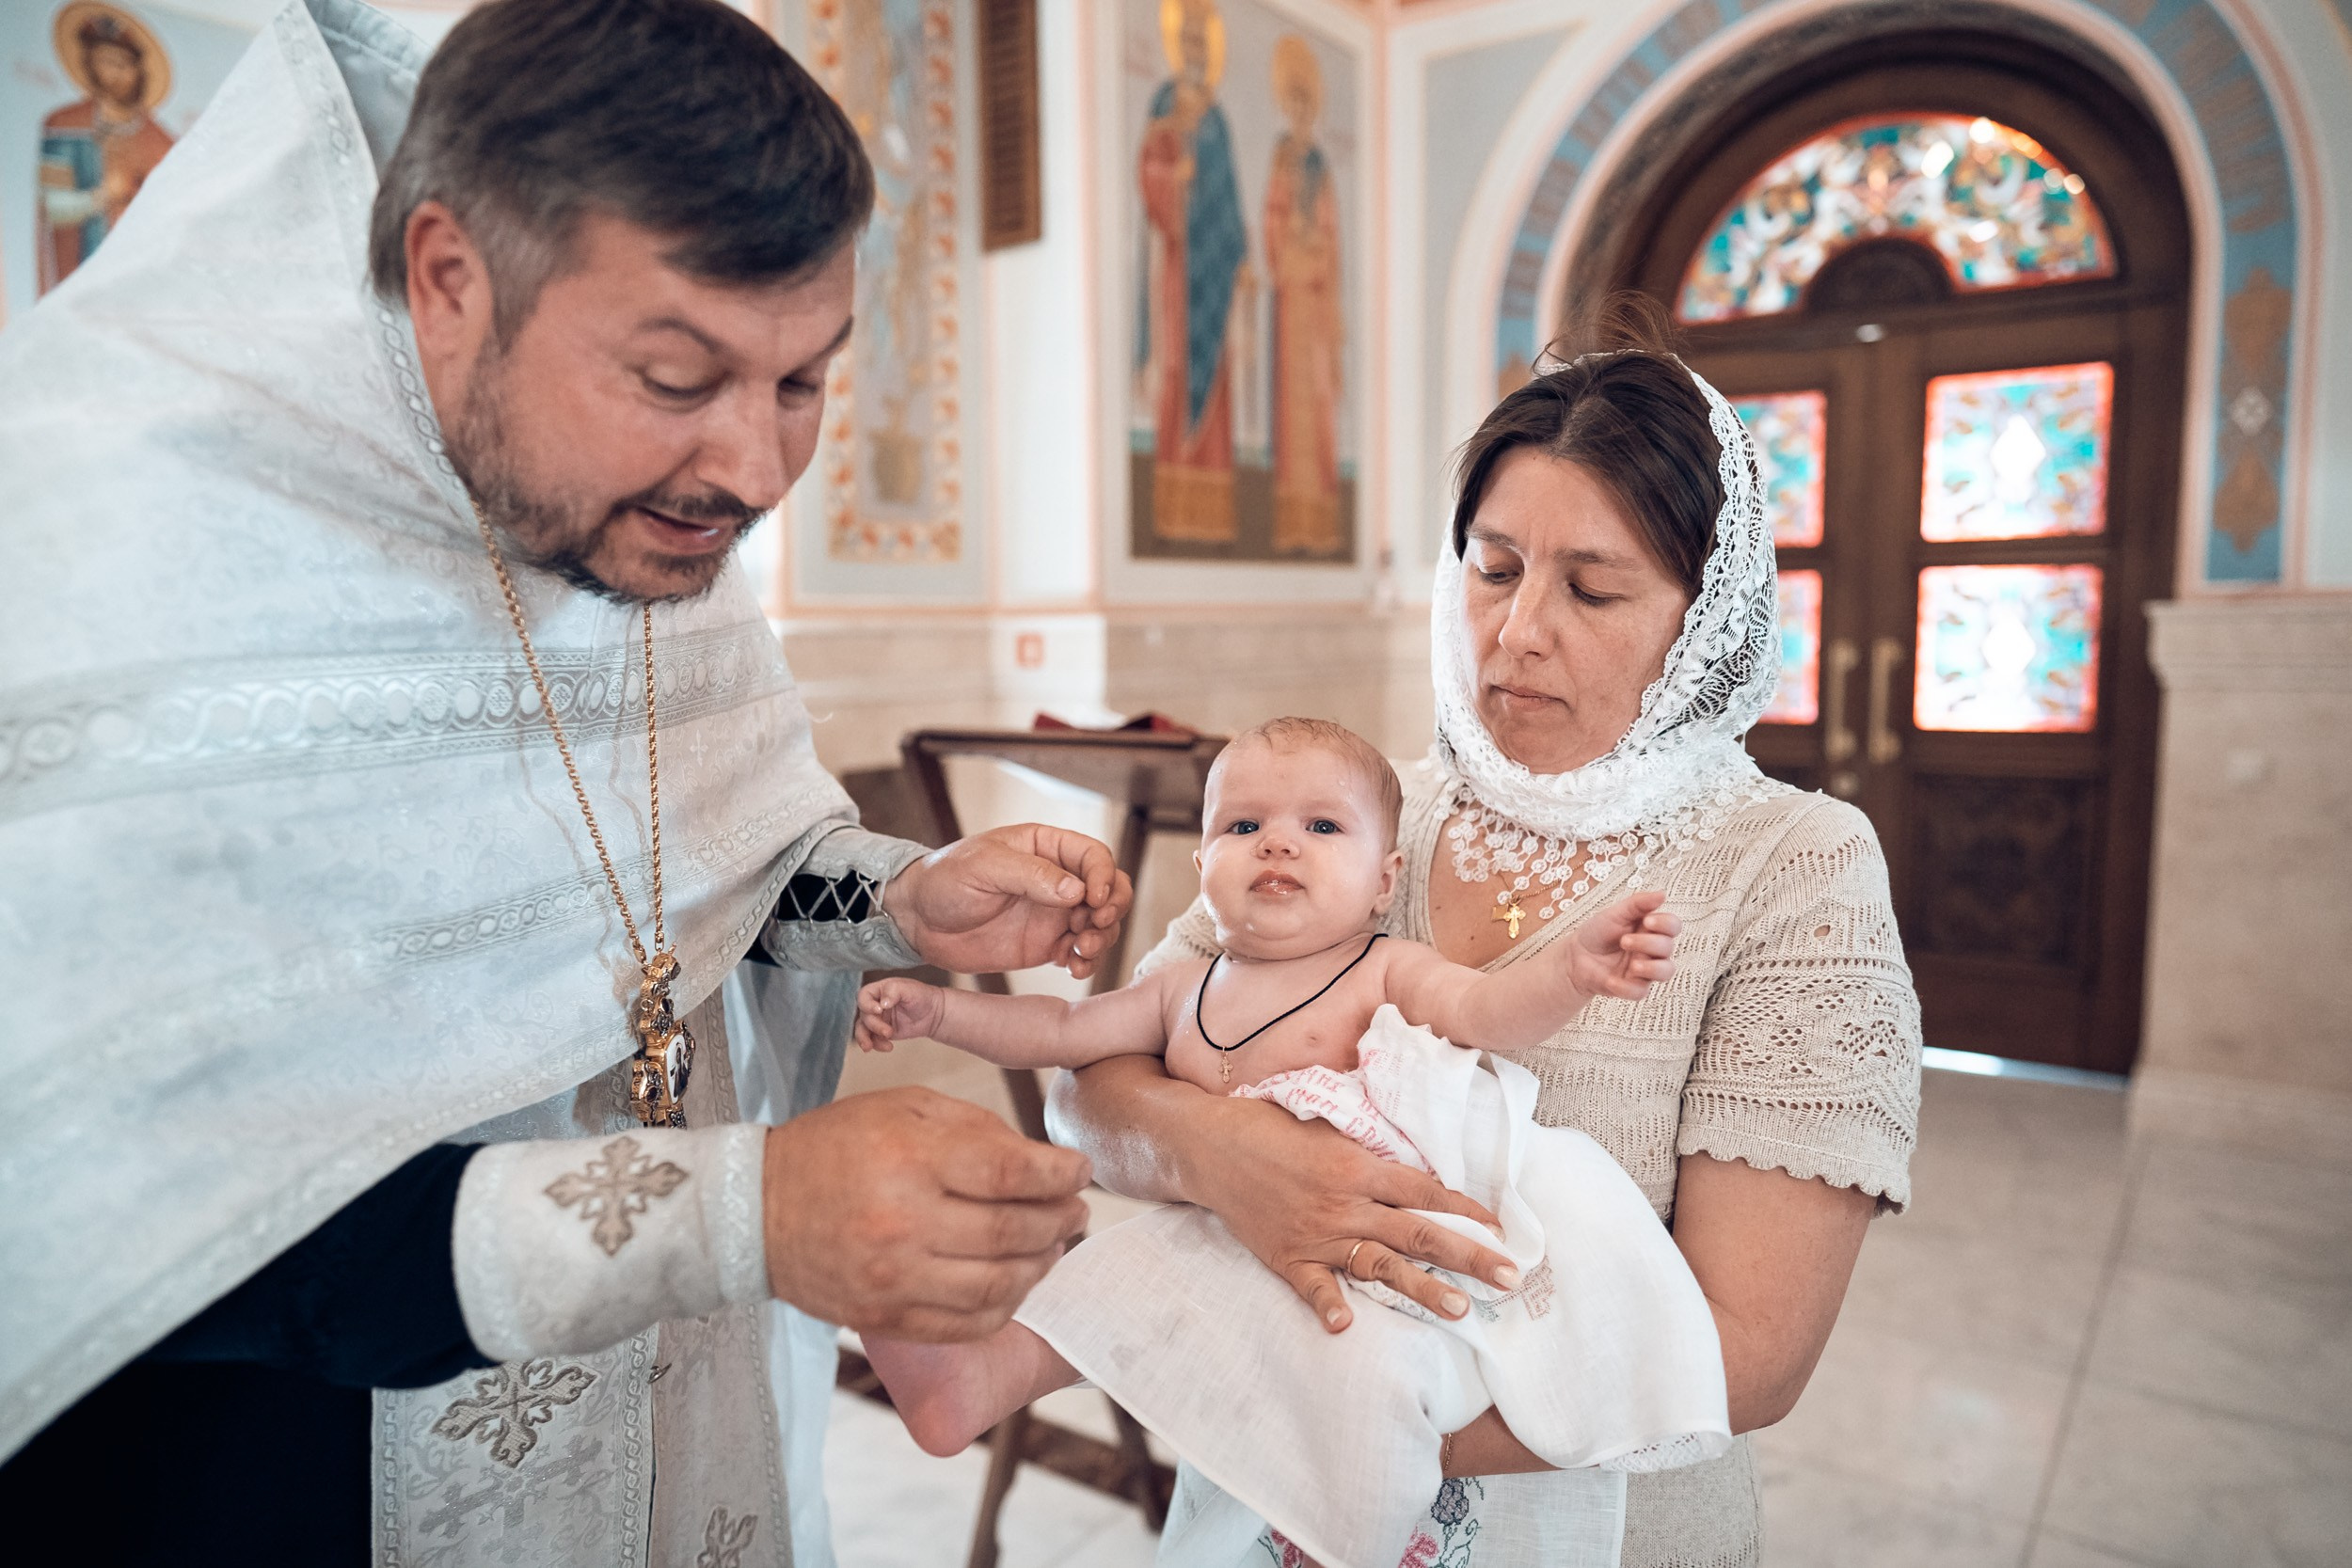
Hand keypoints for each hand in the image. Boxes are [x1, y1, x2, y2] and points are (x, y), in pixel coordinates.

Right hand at [762, 1088, 1092, 1340]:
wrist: (754, 1210)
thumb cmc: (838, 1146)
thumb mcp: (904, 1107)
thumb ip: (977, 1129)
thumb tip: (1043, 1164)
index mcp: (912, 1158)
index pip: (1012, 1174)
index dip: (1060, 1175)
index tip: (1079, 1171)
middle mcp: (904, 1223)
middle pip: (1013, 1234)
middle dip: (1061, 1221)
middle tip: (1076, 1211)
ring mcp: (895, 1279)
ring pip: (999, 1287)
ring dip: (1041, 1266)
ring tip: (1052, 1245)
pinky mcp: (886, 1318)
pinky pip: (967, 1325)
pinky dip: (1004, 1305)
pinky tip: (1015, 1281)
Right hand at [855, 977, 945, 1052]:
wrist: (934, 1014)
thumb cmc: (921, 996)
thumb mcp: (909, 989)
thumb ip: (893, 991)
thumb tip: (882, 1003)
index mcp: (879, 990)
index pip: (863, 996)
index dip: (867, 1004)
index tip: (879, 1010)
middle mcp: (875, 1005)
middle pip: (864, 1015)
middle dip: (874, 1025)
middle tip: (889, 1032)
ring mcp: (878, 1019)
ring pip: (862, 1029)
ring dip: (865, 1038)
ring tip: (870, 1047)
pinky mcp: (882, 1033)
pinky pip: (873, 1040)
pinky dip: (877, 1045)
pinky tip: (888, 1047)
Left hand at [883, 824, 1133, 978]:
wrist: (917, 920)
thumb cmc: (944, 879)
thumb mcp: (984, 867)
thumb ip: (1031, 875)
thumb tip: (1075, 890)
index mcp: (1046, 847)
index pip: (1094, 856)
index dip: (1103, 876)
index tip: (1093, 899)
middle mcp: (1058, 879)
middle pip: (1110, 889)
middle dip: (1112, 909)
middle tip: (1094, 927)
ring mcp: (1055, 913)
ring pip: (1101, 923)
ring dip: (1103, 938)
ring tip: (1082, 952)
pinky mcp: (1047, 944)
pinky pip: (1080, 951)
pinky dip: (1086, 961)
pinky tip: (1074, 968)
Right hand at [1181, 1090, 1517, 1333]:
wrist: (1211, 1145)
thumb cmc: (1272, 1125)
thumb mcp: (1328, 1122)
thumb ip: (1370, 1145)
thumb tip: (1414, 1161)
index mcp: (1359, 1164)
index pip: (1426, 1190)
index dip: (1466, 1210)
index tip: (1500, 1229)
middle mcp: (1345, 1202)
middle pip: (1419, 1232)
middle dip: (1469, 1256)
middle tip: (1509, 1278)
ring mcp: (1317, 1233)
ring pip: (1380, 1265)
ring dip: (1423, 1288)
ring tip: (1461, 1309)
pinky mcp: (1288, 1256)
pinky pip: (1314, 1286)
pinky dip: (1329, 1305)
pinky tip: (1348, 1325)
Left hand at [1566, 890, 1679, 1000]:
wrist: (1574, 956)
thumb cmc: (1598, 932)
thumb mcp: (1615, 913)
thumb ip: (1638, 903)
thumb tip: (1663, 894)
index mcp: (1651, 929)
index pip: (1673, 926)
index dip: (1666, 924)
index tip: (1648, 921)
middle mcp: (1653, 950)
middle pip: (1668, 948)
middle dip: (1649, 943)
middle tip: (1624, 940)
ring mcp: (1645, 970)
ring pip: (1666, 972)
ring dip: (1652, 968)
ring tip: (1632, 964)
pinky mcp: (1633, 987)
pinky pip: (1640, 991)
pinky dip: (1627, 987)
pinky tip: (1611, 980)